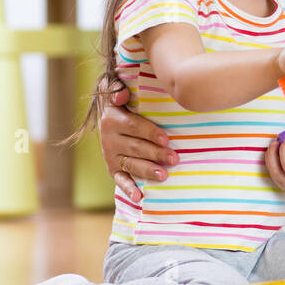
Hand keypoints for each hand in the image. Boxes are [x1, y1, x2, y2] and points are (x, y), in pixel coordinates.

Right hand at [97, 75, 178, 202]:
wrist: (109, 115)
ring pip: (131, 164)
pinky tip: (139, 197)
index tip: (166, 138)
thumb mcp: (115, 89)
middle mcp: (109, 139)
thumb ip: (116, 87)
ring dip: (148, 171)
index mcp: (112, 119)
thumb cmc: (124, 100)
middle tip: (175, 159)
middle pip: (136, 148)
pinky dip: (128, 189)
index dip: (150, 133)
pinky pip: (120, 180)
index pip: (133, 127)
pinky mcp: (113, 169)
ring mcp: (111, 156)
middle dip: (156, 154)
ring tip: (164, 175)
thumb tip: (121, 96)